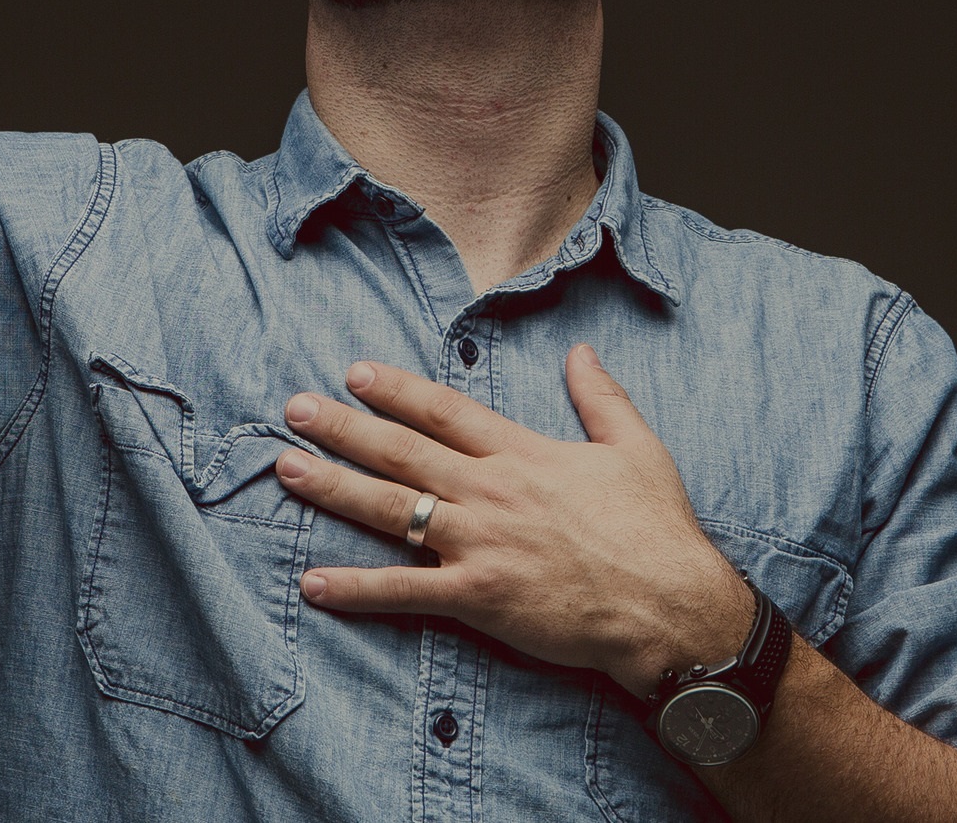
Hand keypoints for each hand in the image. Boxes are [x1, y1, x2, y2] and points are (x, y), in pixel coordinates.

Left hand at [277, 346, 753, 699]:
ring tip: (287, 470)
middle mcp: (492, 490)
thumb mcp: (637, 447)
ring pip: (393, 510)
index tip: (354, 372)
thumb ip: (601, 396)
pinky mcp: (479, 596)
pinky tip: (313, 583)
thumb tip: (581, 351)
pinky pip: (405, 591)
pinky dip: (356, 587)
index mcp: (524, 453)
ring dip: (335, 489)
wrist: (669, 605)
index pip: (446, 411)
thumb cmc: (656, 529)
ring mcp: (481, 543)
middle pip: (403, 452)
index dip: (397, 390)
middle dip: (344, 428)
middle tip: (295, 409)